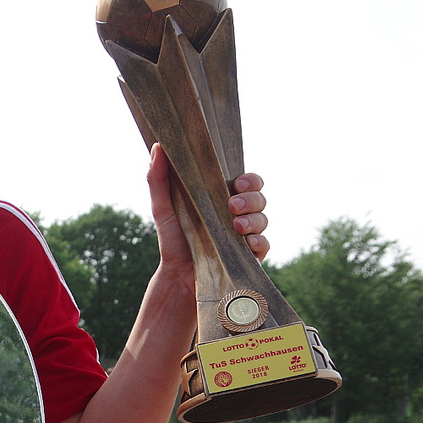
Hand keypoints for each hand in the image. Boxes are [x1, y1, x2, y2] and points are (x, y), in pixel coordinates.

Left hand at [146, 144, 269, 264]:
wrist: (176, 276)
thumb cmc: (173, 240)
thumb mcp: (162, 208)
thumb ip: (158, 178)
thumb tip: (158, 145)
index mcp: (223, 199)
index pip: (248, 182)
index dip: (249, 179)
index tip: (236, 183)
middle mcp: (238, 215)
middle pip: (260, 198)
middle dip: (251, 199)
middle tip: (232, 205)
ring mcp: (246, 236)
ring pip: (264, 220)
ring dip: (253, 219)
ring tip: (235, 226)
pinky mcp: (250, 257)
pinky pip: (264, 245)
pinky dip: (258, 242)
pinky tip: (246, 243)